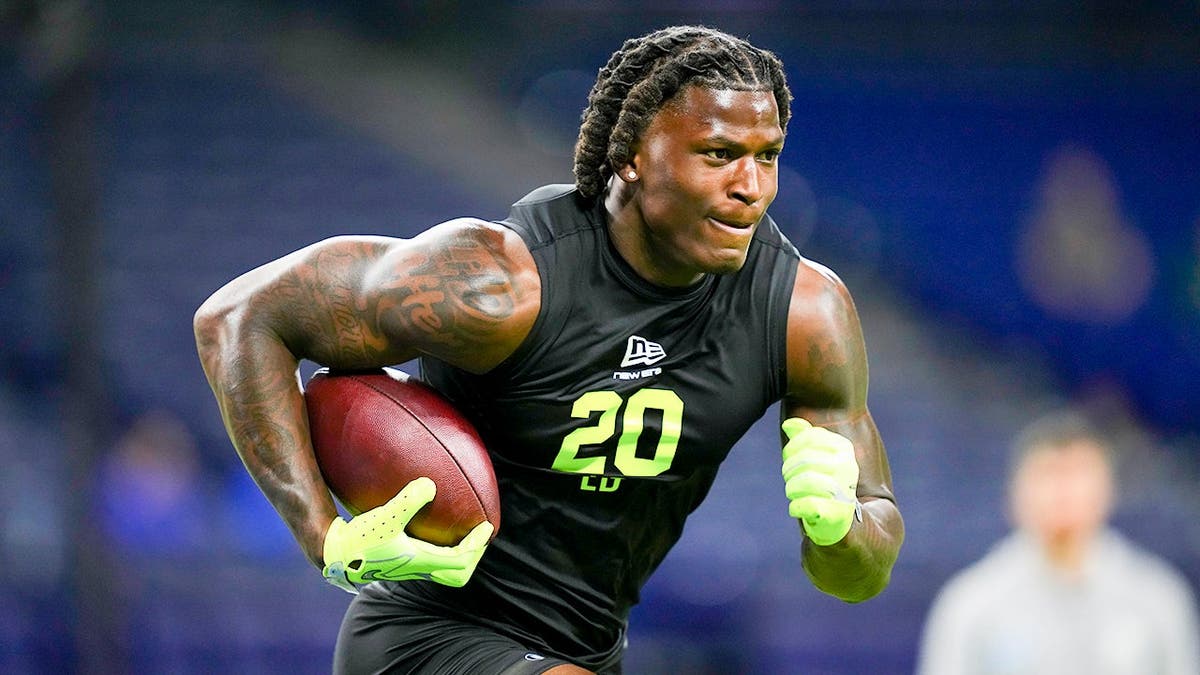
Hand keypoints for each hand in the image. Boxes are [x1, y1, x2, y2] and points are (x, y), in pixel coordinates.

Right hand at [322, 477, 493, 592]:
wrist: (333, 555)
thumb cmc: (358, 539)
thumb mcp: (384, 516)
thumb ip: (407, 501)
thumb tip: (430, 484)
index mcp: (419, 562)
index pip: (460, 561)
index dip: (477, 545)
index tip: (486, 528)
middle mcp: (416, 569)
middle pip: (456, 574)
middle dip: (472, 557)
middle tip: (479, 538)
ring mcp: (407, 569)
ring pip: (442, 570)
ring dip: (457, 556)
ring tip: (461, 535)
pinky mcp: (397, 564)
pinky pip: (428, 562)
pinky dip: (439, 551)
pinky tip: (429, 531)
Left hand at [781, 418, 860, 545]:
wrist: (844, 524)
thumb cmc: (825, 485)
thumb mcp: (816, 458)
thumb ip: (805, 439)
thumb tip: (789, 424)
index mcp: (845, 450)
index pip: (809, 437)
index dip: (792, 448)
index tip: (791, 459)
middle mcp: (848, 468)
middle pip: (803, 460)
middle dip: (790, 471)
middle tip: (792, 480)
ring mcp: (844, 491)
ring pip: (802, 482)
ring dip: (792, 490)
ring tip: (795, 494)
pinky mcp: (837, 514)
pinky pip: (806, 505)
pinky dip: (796, 508)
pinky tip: (797, 509)